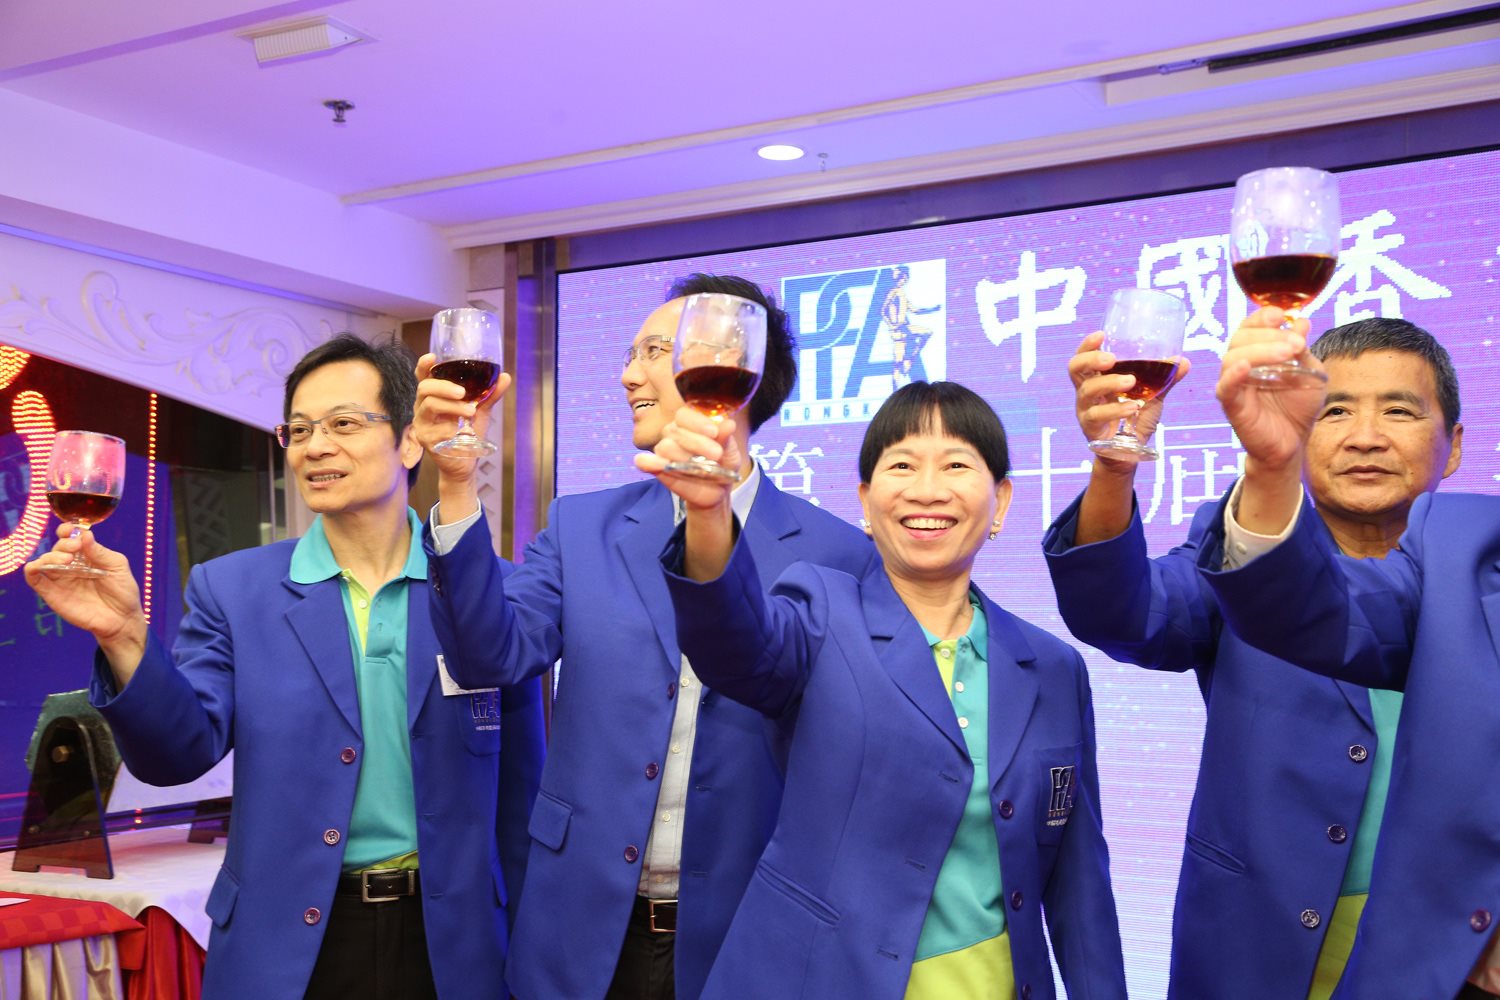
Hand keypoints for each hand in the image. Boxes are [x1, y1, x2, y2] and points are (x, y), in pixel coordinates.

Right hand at [25, 524, 147, 662]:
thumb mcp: (117, 566)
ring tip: (67, 559)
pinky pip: (33, 577)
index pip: (70, 537)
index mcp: (87, 555)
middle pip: (58, 547)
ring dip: (51, 555)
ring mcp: (60, 579)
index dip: (68, 530)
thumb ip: (101, 552)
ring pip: (43, 560)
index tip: (72, 529)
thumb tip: (85, 535)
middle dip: (64, 543)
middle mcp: (71, 565)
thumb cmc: (123, 591)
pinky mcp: (51, 593)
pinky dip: (32, 568)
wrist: (122, 619)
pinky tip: (42, 566)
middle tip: (75, 547)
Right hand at [412, 353, 512, 481]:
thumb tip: (505, 377)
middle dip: (444, 387)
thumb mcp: (481, 410)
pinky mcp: (425, 439)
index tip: (432, 357)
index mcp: (434, 395)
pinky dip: (450, 428)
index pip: (423, 376)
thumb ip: (490, 394)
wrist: (465, 462)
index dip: (423, 366)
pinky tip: (461, 433)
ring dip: (451, 406)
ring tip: (471, 411)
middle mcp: (423, 406)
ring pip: (430, 405)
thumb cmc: (468, 432)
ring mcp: (422, 423)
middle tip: (463, 393)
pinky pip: (435, 429)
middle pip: (425, 388)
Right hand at [634, 408, 742, 512]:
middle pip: (676, 430)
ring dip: (682, 456)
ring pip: (665, 446)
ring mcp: (664, 452)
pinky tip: (654, 465)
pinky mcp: (657, 469)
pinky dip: (649, 463)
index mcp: (690, 425)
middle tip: (717, 454)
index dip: (697, 422)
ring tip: (699, 467)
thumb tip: (729, 424)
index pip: (684, 415)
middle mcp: (674, 435)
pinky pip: (646, 462)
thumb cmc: (723, 465)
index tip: (714, 432)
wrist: (717, 491)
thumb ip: (727, 439)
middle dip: (697, 442)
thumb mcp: (731, 453)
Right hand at [1069, 331, 1190, 472]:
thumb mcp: (1152, 396)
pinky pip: (1098, 415)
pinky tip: (1134, 407)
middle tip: (1111, 359)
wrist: (1128, 452)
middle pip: (1075, 369)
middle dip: (1091, 359)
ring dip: (1109, 383)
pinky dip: (1116, 409)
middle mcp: (1086, 392)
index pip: (1084, 357)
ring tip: (1131, 382)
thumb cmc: (1135, 418)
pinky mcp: (1090, 428)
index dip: (1088, 345)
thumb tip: (1184, 361)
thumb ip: (1164, 379)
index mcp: (1097, 379)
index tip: (1102, 334)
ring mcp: (1085, 410)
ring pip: (1088, 391)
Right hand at [1215, 308, 1323, 470]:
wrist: (1293, 442)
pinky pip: (1225, 387)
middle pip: (1240, 338)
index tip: (1280, 315)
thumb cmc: (1298, 407)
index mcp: (1256, 353)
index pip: (1250, 326)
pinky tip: (1246, 367)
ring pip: (1232, 358)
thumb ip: (1303, 349)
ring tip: (1288, 354)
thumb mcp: (1310, 372)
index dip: (1261, 317)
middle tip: (1297, 343)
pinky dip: (1233, 375)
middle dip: (1269, 335)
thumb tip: (1301, 321)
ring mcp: (1234, 385)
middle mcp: (1240, 364)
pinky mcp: (1232, 405)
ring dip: (1260, 351)